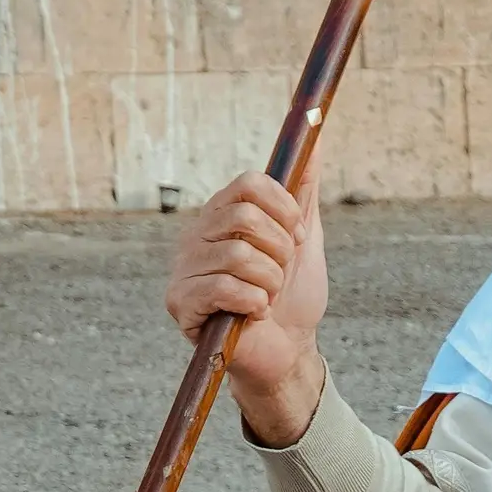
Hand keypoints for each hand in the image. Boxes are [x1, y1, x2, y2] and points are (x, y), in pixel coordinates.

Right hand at [165, 152, 328, 444]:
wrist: (288, 350)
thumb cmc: (292, 295)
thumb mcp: (303, 236)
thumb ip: (303, 189)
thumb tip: (312, 141)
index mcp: (222, 215)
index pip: (249, 183)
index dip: (284, 208)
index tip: (298, 235)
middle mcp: (197, 235)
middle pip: (244, 216)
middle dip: (279, 250)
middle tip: (280, 273)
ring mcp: (184, 268)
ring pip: (238, 255)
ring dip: (269, 281)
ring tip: (267, 296)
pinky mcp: (180, 302)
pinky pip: (223, 287)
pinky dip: (254, 303)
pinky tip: (254, 314)